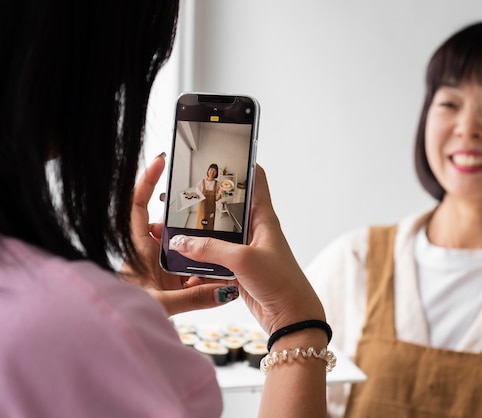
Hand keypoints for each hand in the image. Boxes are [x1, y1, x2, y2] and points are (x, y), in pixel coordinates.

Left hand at [120, 154, 236, 315]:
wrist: (119, 336)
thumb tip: (223, 289)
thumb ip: (194, 297)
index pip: (138, 206)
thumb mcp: (162, 305)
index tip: (160, 162)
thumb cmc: (124, 316)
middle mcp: (148, 253)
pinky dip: (204, 272)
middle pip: (170, 225)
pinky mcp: (169, 281)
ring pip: (185, 248)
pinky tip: (217, 279)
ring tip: (219, 254)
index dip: (146, 182)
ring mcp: (159, 266)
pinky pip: (190, 268)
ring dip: (201, 252)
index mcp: (137, 249)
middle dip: (192, 223)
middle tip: (211, 214)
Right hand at [167, 165, 324, 334]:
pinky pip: (215, 257)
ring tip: (174, 225)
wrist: (291, 316)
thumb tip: (180, 242)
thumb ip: (210, 249)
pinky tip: (183, 257)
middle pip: (228, 207)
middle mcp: (255, 230)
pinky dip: (200, 257)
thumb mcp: (244, 260)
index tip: (222, 151)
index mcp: (263, 218)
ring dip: (199, 232)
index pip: (255, 180)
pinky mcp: (238, 268)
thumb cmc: (281, 282)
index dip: (241, 163)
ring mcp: (246, 249)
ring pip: (218, 234)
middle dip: (206, 201)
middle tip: (182, 193)